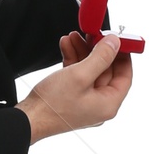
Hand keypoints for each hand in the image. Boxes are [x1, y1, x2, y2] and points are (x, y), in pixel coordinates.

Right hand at [17, 31, 131, 141]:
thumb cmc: (53, 104)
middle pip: (106, 71)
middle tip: (92, 34)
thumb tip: (115, 43)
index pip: (125, 76)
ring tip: (73, 36)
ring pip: (90, 71)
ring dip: (82, 52)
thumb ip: (101, 57)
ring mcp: (85, 102)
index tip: (118, 40)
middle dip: (97, 50)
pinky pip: (78, 76)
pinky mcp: (72, 98)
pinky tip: (66, 46)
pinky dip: (73, 60)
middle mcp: (99, 105)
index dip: (123, 56)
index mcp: (108, 104)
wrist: (28, 119)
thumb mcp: (80, 75)